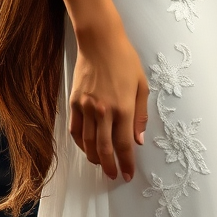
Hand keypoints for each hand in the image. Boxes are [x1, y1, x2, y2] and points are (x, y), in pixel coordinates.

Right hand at [69, 22, 148, 182]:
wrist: (100, 41)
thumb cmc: (125, 59)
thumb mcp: (142, 85)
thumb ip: (140, 115)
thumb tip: (138, 140)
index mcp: (123, 108)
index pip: (124, 144)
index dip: (126, 162)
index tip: (127, 174)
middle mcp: (104, 111)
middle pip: (104, 149)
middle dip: (110, 166)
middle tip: (114, 175)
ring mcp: (86, 107)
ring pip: (88, 143)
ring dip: (94, 158)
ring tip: (101, 164)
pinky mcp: (74, 101)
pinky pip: (75, 130)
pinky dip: (80, 143)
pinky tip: (86, 148)